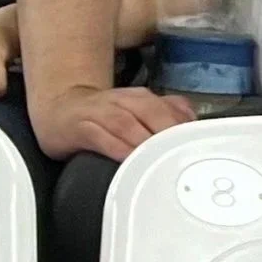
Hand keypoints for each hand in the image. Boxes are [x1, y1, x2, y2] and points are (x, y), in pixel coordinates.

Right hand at [33, 83, 196, 160]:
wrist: (59, 110)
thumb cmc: (104, 118)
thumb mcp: (139, 113)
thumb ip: (168, 114)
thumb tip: (193, 122)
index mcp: (142, 99)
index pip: (171, 109)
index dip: (187, 127)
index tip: (201, 147)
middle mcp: (123, 101)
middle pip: (152, 112)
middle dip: (169, 132)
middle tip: (184, 156)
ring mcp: (100, 113)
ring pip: (127, 124)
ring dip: (144, 142)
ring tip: (160, 162)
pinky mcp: (80, 128)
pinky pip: (101, 137)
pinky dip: (116, 149)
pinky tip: (127, 162)